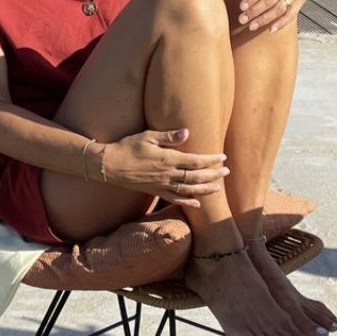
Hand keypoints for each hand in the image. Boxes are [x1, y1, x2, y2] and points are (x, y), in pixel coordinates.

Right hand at [102, 127, 227, 208]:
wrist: (110, 166)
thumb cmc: (127, 147)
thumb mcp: (148, 136)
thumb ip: (168, 136)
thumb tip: (187, 132)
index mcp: (167, 159)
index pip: (195, 161)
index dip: (211, 160)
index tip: (223, 157)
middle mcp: (167, 174)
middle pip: (196, 176)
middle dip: (213, 174)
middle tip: (226, 171)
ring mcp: (161, 184)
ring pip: (188, 189)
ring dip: (205, 189)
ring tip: (218, 187)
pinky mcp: (155, 191)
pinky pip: (174, 198)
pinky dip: (187, 201)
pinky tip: (197, 203)